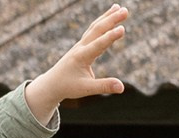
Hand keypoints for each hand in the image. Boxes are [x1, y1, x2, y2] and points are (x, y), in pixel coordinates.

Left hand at [27, 6, 126, 122]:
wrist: (52, 83)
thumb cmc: (69, 86)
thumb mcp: (87, 89)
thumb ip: (104, 86)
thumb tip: (122, 87)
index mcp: (82, 56)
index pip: (99, 45)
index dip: (111, 37)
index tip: (122, 29)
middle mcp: (81, 47)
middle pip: (97, 29)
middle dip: (111, 19)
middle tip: (125, 10)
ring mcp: (80, 44)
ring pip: (95, 27)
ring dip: (107, 17)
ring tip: (119, 8)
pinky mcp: (81, 45)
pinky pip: (93, 30)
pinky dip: (102, 22)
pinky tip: (108, 18)